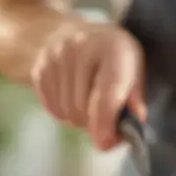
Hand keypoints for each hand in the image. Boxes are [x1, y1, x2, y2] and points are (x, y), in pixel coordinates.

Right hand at [30, 19, 145, 150]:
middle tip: (103, 114)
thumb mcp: (133, 66)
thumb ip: (136, 97)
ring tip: (88, 102)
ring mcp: (55, 56)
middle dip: (94, 122)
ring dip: (79, 119)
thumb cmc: (110, 55)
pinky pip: (53, 109)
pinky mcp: (39, 68)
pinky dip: (64, 113)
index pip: (106, 95)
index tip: (106, 143)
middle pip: (83, 109)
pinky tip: (71, 96)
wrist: (70, 32)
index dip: (106, 124)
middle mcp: (80, 47)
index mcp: (112, 46)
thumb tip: (133, 124)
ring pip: (67, 113)